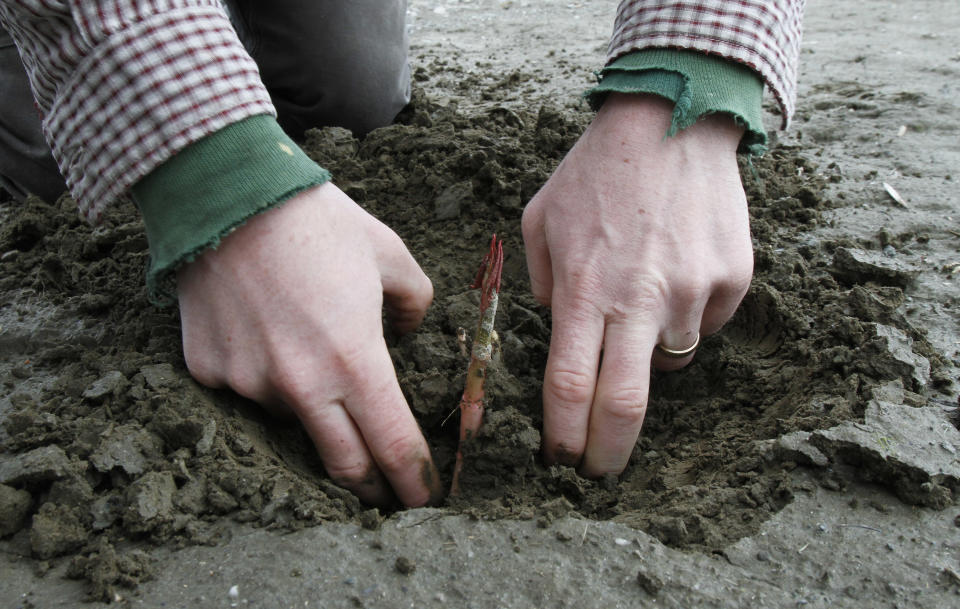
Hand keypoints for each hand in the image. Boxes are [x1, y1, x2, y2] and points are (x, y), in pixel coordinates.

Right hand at [176, 183, 442, 506]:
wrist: (227, 191)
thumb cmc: (318, 220)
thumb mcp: (390, 253)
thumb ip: (415, 303)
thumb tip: (405, 334)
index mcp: (354, 359)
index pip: (394, 445)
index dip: (414, 480)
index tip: (424, 500)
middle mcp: (300, 385)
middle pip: (344, 466)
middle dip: (370, 486)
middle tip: (382, 488)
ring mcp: (248, 383)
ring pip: (292, 418)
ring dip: (310, 405)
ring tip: (305, 347)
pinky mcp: (207, 372)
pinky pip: (246, 389)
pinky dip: (263, 374)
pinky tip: (262, 330)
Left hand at [521, 93, 753, 475]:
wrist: (674, 122)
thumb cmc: (596, 170)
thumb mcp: (541, 219)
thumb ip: (542, 284)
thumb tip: (559, 329)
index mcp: (584, 288)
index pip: (569, 387)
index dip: (563, 435)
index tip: (560, 460)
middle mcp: (640, 299)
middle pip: (625, 406)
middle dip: (608, 454)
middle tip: (599, 472)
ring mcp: (693, 292)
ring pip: (669, 360)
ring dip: (648, 349)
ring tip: (641, 290)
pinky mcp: (733, 281)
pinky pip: (703, 325)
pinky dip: (683, 315)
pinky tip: (674, 268)